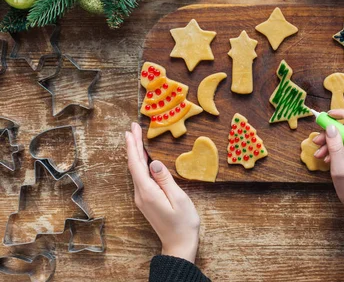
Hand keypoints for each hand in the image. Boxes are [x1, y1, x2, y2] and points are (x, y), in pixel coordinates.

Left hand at [125, 122, 199, 262]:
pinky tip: (143, 158)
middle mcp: (141, 194)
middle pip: (134, 165)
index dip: (133, 146)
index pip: (136, 164)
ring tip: (136, 138)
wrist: (179, 245)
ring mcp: (142, 198)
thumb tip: (155, 163)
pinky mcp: (147, 200)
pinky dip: (140, 163)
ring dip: (136, 153)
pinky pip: (140, 177)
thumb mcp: (179, 199)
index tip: (131, 131)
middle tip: (133, 127)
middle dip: (133, 145)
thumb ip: (166, 180)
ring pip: (136, 171)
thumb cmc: (183, 223)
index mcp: (148, 192)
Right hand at [313, 110, 343, 232]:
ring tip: (321, 154)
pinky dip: (343, 147)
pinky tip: (330, 156)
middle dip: (333, 133)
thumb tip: (331, 127)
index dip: (341, 114)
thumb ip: (335, 147)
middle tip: (317, 141)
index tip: (327, 116)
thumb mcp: (339, 171)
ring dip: (336, 142)